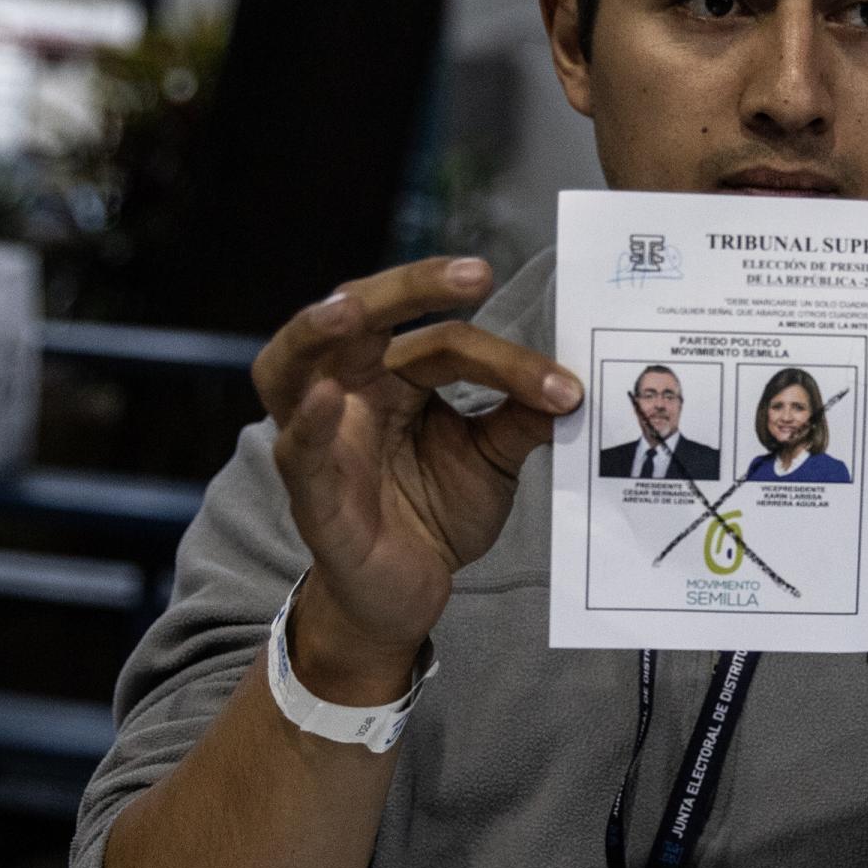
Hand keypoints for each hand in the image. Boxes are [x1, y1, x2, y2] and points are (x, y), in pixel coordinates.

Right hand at [250, 257, 579, 698]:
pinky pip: (299, 452)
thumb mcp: (491, 460)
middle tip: (474, 272)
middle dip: (409, 287)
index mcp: (391, 375)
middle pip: (359, 316)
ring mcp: (321, 439)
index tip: (568, 387)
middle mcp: (349, 392)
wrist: (408, 595)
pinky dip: (308, 424)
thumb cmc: (435, 513)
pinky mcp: (311, 496)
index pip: (444, 342)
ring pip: (293, 365)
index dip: (508, 360)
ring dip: (315, 331)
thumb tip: (574, 383)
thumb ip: (522, 418)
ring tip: (348, 308)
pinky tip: (326, 399)